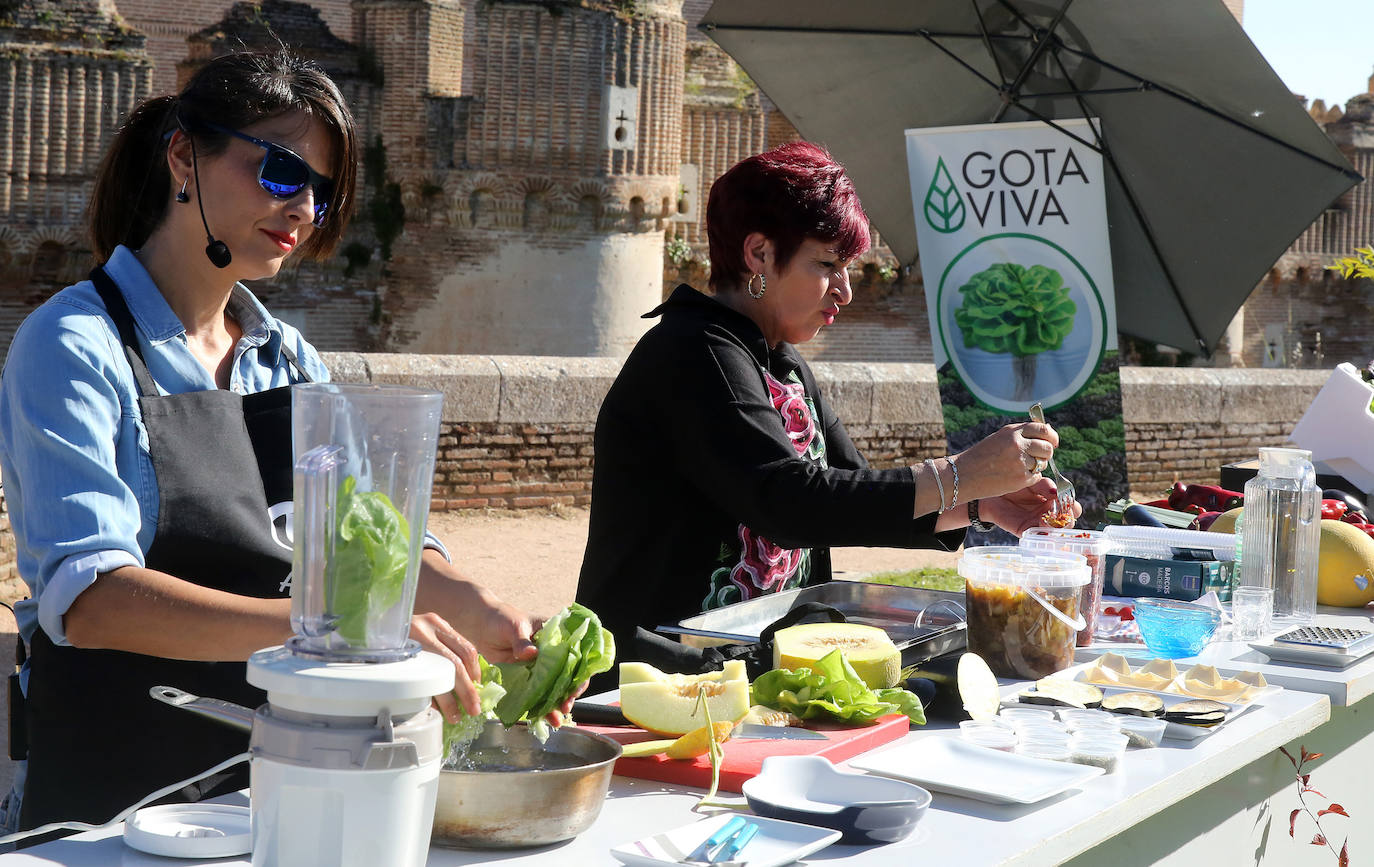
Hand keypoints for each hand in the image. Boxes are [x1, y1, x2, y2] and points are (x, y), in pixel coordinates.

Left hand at [411, 606, 585, 727]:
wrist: (479, 625)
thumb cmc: (501, 618)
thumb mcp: (514, 626)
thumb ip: (522, 641)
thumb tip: (530, 653)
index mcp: (555, 636)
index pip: (575, 655)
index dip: (578, 672)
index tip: (575, 687)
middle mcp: (551, 654)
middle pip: (567, 675)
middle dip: (569, 693)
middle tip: (565, 706)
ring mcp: (538, 667)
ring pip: (552, 688)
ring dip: (556, 703)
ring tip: (556, 718)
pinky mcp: (525, 678)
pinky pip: (535, 694)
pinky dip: (539, 705)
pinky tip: (542, 717)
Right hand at [953, 422, 1059, 500]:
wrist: (963, 474)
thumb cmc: (981, 456)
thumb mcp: (1000, 437)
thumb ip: (1022, 434)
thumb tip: (1048, 431)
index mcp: (1012, 432)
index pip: (1043, 429)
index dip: (1052, 436)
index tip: (1052, 442)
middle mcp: (1017, 444)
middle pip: (1047, 448)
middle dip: (1046, 453)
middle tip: (1038, 457)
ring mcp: (1019, 462)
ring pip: (1042, 464)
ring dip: (1036, 466)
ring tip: (1018, 467)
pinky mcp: (1020, 479)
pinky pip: (1035, 477)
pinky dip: (1029, 478)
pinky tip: (1013, 476)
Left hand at [978, 478, 1081, 535]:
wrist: (991, 493)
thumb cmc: (1014, 485)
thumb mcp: (1031, 482)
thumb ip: (1044, 486)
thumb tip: (1056, 492)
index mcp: (1054, 501)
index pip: (1072, 507)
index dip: (1073, 506)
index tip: (1067, 501)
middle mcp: (1049, 514)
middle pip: (1068, 521)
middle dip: (1068, 518)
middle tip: (1062, 513)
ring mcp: (1038, 524)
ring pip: (1055, 531)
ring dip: (1056, 526)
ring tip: (1049, 517)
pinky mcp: (1026, 531)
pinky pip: (1038, 536)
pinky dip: (1042, 533)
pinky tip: (1041, 524)